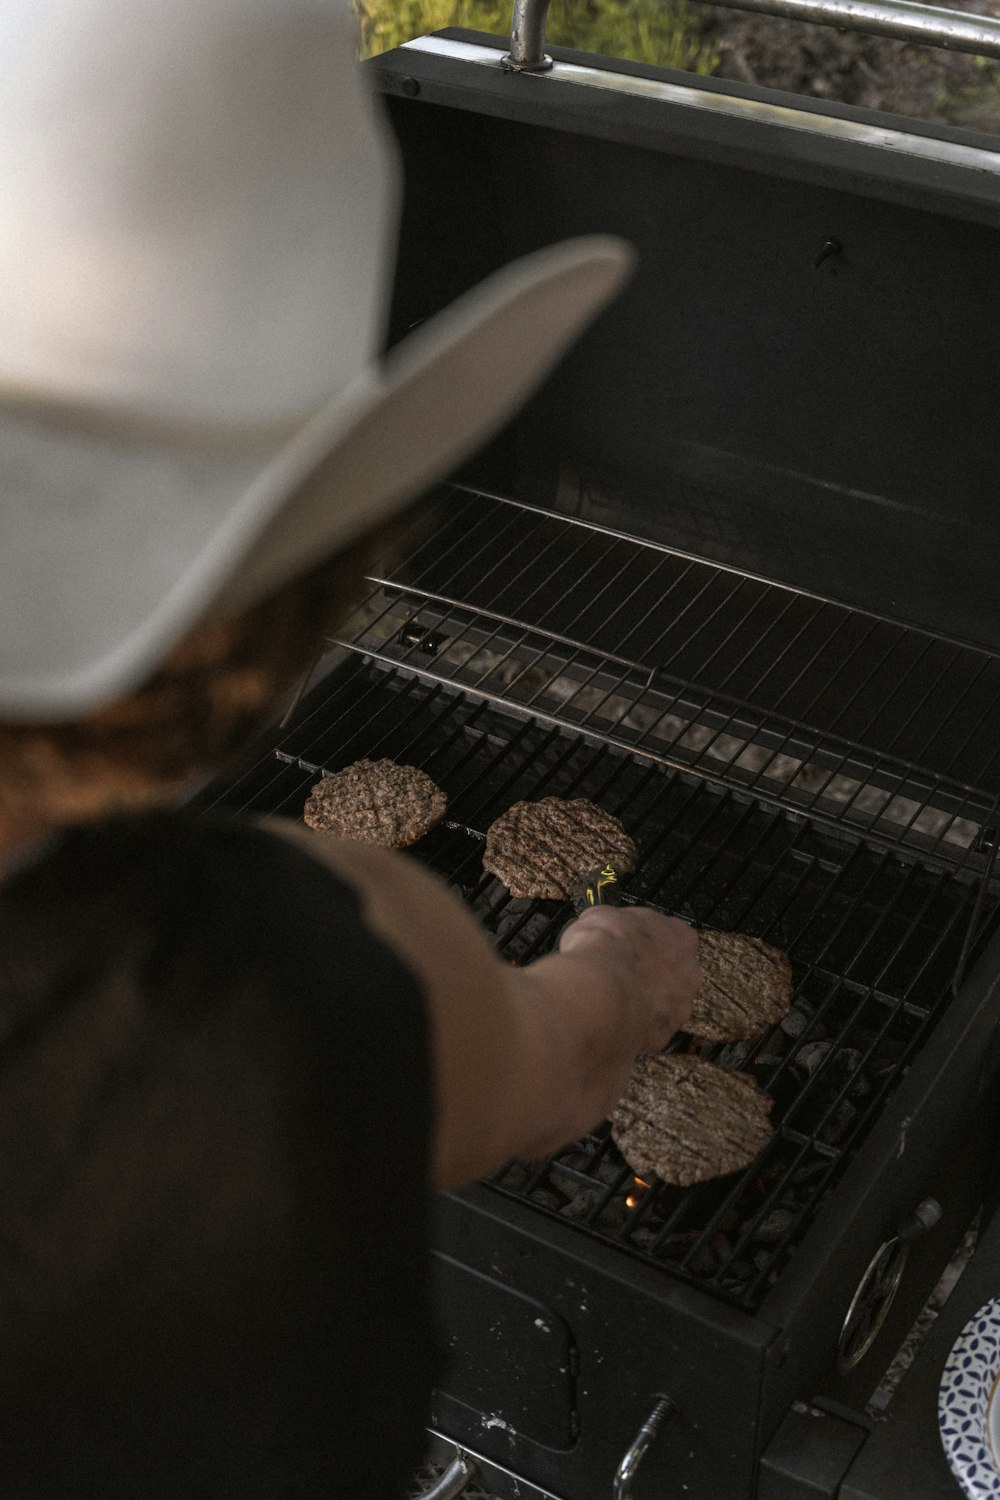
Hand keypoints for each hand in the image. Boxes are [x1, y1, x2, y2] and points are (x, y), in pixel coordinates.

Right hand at [558, 905, 699, 1052]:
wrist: (598, 990)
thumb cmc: (604, 946)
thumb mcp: (599, 915)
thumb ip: (613, 924)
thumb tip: (602, 927)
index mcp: (680, 937)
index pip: (676, 935)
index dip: (651, 941)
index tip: (632, 944)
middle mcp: (689, 973)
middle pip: (675, 974)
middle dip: (652, 975)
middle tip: (623, 974)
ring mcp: (679, 1008)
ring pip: (664, 1005)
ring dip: (643, 1003)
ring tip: (612, 1001)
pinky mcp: (663, 1036)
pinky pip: (648, 1030)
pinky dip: (631, 1027)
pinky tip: (610, 1021)